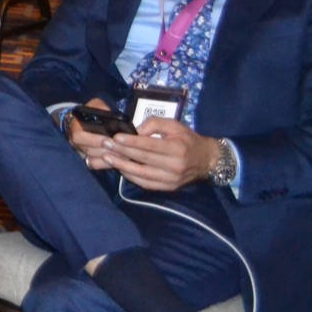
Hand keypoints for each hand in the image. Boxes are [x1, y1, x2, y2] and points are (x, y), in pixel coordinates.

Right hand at [64, 98, 119, 170]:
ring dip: (109, 159)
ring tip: (125, 156)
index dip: (94, 139)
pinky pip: (96, 165)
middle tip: (123, 150)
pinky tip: (119, 161)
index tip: (111, 139)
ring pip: (93, 160)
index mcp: (74, 128)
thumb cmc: (91, 113)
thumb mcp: (95, 105)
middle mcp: (75, 143)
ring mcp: (80, 153)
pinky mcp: (87, 159)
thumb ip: (102, 108)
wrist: (83, 121)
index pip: (80, 137)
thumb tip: (112, 116)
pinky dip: (107, 164)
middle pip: (89, 151)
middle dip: (107, 151)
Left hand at [100, 117, 218, 191]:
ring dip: (122, 166)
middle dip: (121, 152)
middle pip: (143, 159)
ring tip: (107, 157)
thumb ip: (154, 124)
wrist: (206, 160)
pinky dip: (131, 176)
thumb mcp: (174, 125)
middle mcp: (175, 166)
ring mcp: (172, 180)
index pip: (149, 145)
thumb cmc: (187, 139)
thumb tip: (135, 130)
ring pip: (142, 174)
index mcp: (177, 149)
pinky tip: (120, 168)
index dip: (131, 141)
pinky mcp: (168, 187)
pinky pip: (146, 183)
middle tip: (105, 144)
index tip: (115, 137)